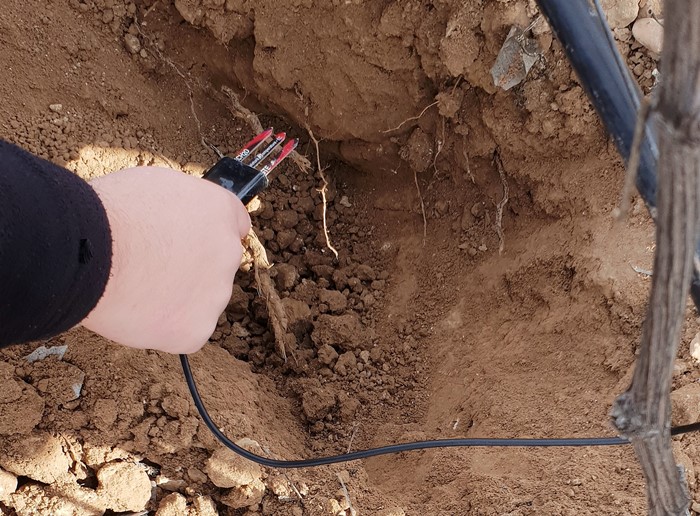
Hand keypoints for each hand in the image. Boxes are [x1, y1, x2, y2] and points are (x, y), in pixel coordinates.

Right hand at [81, 166, 249, 353]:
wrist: (89, 252)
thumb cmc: (112, 212)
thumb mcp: (158, 185)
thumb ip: (184, 207)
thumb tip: (181, 220)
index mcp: (221, 211)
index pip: (234, 225)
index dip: (208, 235)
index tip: (190, 243)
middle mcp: (228, 253)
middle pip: (215, 267)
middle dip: (190, 269)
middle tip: (150, 269)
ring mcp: (216, 295)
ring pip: (199, 301)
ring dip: (177, 299)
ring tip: (136, 289)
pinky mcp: (196, 330)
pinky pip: (184, 331)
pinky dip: (163, 327)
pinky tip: (136, 313)